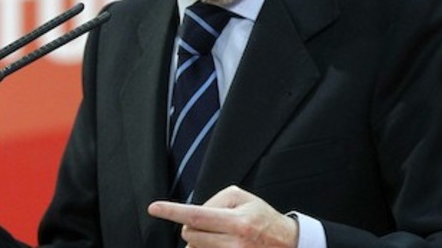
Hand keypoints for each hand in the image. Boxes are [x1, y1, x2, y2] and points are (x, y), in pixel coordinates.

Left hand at [148, 185, 297, 247]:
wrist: (287, 243)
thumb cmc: (262, 218)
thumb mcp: (243, 198)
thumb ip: (215, 201)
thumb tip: (192, 216)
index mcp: (237, 221)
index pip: (196, 215)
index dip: (172, 212)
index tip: (154, 208)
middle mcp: (235, 242)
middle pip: (191, 235)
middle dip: (190, 227)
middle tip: (207, 223)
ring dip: (198, 241)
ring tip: (217, 235)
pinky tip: (216, 242)